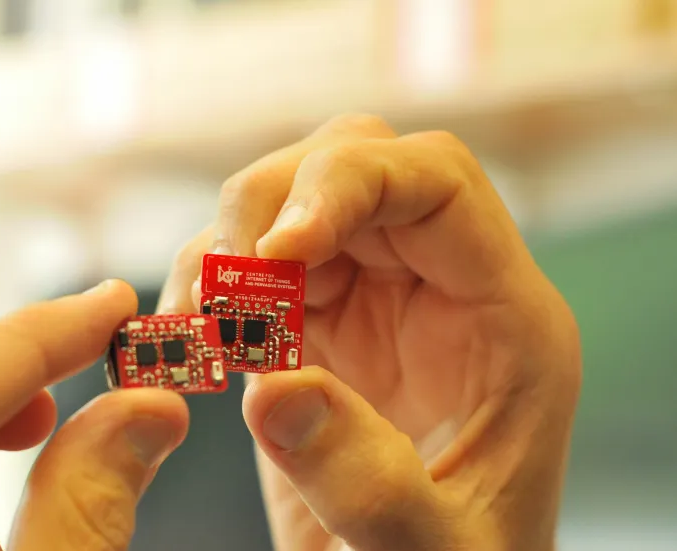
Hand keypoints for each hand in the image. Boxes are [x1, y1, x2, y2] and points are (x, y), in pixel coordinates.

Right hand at [158, 114, 580, 550]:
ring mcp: (372, 302)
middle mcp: (435, 288)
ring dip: (225, 250)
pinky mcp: (316, 329)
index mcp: (501, 316)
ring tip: (193, 325)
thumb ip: (368, 482)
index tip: (276, 249)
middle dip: (270, 206)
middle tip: (218, 285)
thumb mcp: (437, 549)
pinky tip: (192, 342)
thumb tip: (276, 390)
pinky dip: (208, 291)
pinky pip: (254, 271)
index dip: (349, 185)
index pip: (435, 184)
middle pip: (353, 169)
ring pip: (290, 209)